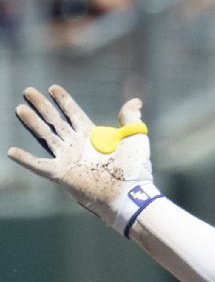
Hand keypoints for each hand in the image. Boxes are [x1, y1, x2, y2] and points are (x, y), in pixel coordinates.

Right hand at [8, 85, 154, 230]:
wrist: (131, 194)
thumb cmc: (136, 169)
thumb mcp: (135, 138)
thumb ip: (131, 119)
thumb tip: (135, 101)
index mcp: (93, 137)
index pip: (74, 114)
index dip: (64, 101)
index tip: (53, 88)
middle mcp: (78, 146)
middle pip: (56, 121)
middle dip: (43, 106)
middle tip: (28, 91)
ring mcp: (69, 159)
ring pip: (46, 136)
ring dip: (32, 122)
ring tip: (20, 108)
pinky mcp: (62, 174)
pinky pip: (39, 165)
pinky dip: (25, 159)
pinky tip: (11, 151)